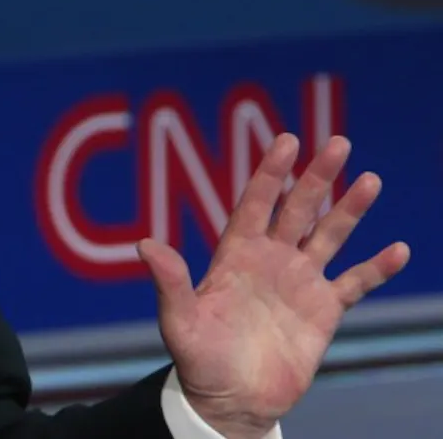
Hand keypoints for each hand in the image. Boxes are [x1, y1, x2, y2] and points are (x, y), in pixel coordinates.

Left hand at [135, 134, 408, 438]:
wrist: (232, 400)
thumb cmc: (198, 360)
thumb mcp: (180, 321)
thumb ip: (170, 282)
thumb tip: (144, 245)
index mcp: (236, 254)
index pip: (256, 203)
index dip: (271, 173)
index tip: (287, 141)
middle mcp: (270, 259)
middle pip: (298, 209)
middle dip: (317, 177)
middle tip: (338, 142)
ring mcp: (299, 282)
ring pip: (329, 237)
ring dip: (349, 211)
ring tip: (371, 181)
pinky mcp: (323, 310)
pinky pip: (354, 283)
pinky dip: (376, 268)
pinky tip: (398, 250)